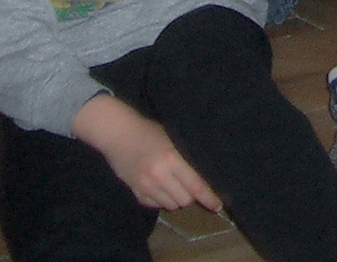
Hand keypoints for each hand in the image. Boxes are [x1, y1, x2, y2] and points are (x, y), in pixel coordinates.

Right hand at [75, 95, 220, 210]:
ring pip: (171, 205)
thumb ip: (186, 157)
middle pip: (185, 200)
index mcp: (171, 158)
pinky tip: (158, 186)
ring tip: (172, 183)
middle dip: (190, 195)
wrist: (117, 133)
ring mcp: (145, 186)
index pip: (196, 185)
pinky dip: (161, 200)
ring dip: (176, 198)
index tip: (218, 206)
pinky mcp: (136, 193)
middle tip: (188, 184)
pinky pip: (155, 206)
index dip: (209, 198)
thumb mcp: (172, 138)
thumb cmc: (148, 131)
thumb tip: (206, 175)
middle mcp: (159, 175)